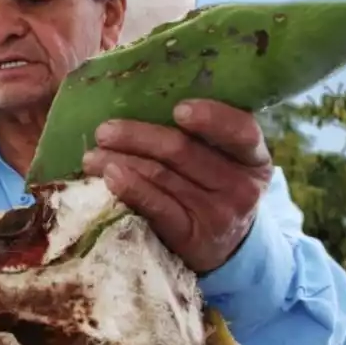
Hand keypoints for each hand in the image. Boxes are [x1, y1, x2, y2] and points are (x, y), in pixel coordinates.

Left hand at [80, 99, 272, 272]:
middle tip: (105, 131)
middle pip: (184, 152)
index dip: (212, 118)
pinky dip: (130, 189)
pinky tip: (110, 177)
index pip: (241, 132)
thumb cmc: (215, 187)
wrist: (225, 246)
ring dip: (121, 162)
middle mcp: (241, 186)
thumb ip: (200, 134)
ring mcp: (218, 214)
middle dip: (138, 137)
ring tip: (92, 156)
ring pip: (162, 176)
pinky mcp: (192, 236)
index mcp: (253, 157)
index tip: (179, 110)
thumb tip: (140, 98)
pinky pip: (157, 207)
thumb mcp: (225, 160)